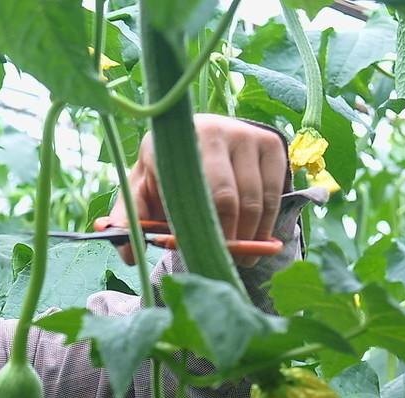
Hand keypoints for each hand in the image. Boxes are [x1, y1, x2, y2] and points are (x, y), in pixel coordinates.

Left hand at [108, 114, 287, 266]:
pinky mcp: (271, 143)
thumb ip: (131, 220)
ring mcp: (247, 135)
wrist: (195, 139)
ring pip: (256, 198)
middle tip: (225, 260)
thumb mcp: (141, 192)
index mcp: (177, 144)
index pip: (197, 195)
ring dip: (251, 234)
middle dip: (229, 237)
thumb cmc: (165, 173)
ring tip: (242, 257)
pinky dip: (268, 221)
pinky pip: (276, 191)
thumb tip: (129, 255)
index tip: (202, 254)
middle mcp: (215, 131)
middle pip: (231, 200)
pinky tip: (258, 239)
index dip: (203, 230)